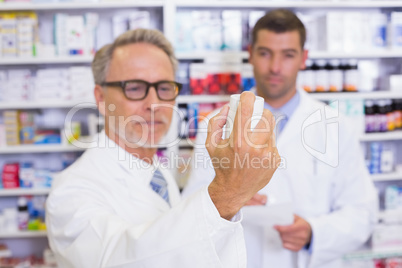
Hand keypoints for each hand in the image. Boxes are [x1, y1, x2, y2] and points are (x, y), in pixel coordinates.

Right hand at [207, 92, 279, 219]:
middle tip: (253, 114)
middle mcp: (255, 147)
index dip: (247, 97)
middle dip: (260, 111)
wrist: (233, 190)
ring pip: (271, 128)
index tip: (246, 96)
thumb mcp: (210, 143)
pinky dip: (265, 142)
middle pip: (267, 115)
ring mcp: (268, 154)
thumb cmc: (221, 165)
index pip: (247, 108)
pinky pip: (272, 142)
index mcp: (238, 141)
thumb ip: (215, 122)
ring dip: (262, 128)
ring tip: (252, 137)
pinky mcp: (275, 160)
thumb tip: (227, 108)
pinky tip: (256, 153)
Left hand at [274, 214, 311, 251]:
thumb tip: (280, 217)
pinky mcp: (298, 248)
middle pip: (285, 235)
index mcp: (302, 227)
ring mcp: (301, 243)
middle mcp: (303, 236)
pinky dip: (284, 242)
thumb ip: (290, 217)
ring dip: (281, 237)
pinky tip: (286, 238)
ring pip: (284, 241)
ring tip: (283, 233)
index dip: (280, 228)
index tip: (275, 226)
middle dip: (280, 232)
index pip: (289, 228)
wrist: (311, 233)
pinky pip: (286, 246)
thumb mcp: (298, 218)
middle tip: (279, 229)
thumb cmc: (302, 224)